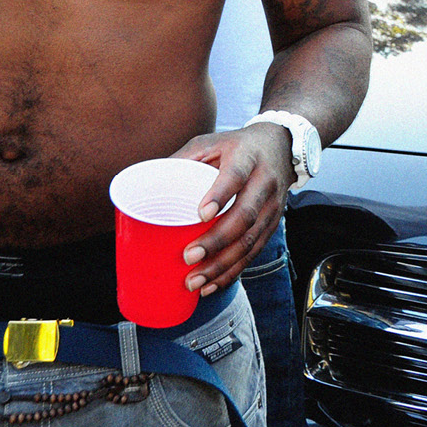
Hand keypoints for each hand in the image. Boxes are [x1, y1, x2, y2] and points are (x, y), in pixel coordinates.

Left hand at [170, 123, 294, 296]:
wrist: (282, 146)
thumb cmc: (236, 146)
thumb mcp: (210, 142)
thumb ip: (182, 159)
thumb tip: (144, 180)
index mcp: (246, 157)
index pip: (236, 175)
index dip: (220, 194)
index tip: (201, 214)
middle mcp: (264, 182)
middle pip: (245, 215)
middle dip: (216, 240)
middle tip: (188, 257)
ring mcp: (272, 206)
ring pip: (250, 240)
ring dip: (222, 264)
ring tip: (195, 280)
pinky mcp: (272, 224)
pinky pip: (254, 252)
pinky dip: (233, 272)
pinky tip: (212, 284)